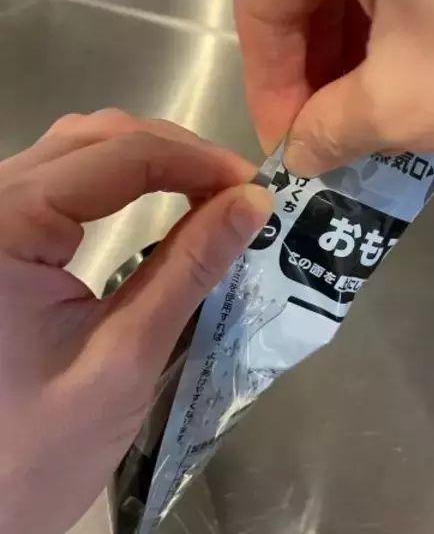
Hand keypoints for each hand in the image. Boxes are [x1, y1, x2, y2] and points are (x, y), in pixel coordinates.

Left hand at [0, 110, 271, 533]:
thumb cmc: (40, 449)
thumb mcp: (126, 356)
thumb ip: (190, 269)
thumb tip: (252, 203)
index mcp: (1, 226)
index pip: (119, 156)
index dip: (198, 162)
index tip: (254, 187)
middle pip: (97, 138)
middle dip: (178, 154)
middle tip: (238, 191)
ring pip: (81, 148)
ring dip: (152, 158)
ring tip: (210, 191)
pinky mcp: (0, 232)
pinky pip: (67, 176)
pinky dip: (124, 178)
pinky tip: (162, 196)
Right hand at [237, 0, 433, 187]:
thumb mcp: (414, 106)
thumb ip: (333, 128)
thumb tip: (297, 152)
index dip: (267, 75)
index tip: (286, 139)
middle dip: (312, 69)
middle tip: (323, 137)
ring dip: (355, 57)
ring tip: (364, 121)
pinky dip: (399, 34)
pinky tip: (407, 84)